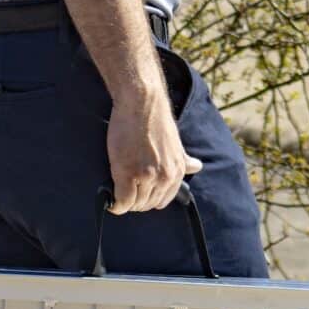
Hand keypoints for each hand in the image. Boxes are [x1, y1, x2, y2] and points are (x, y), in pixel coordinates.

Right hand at [106, 87, 203, 212]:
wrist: (141, 103)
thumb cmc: (155, 120)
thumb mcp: (176, 144)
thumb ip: (184, 160)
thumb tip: (197, 167)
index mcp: (176, 171)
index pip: (162, 201)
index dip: (148, 199)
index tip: (137, 193)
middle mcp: (165, 177)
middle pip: (147, 205)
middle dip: (135, 201)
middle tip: (124, 193)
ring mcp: (146, 177)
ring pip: (134, 204)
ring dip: (124, 202)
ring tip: (116, 192)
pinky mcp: (127, 174)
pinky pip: (122, 201)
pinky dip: (115, 204)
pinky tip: (110, 200)